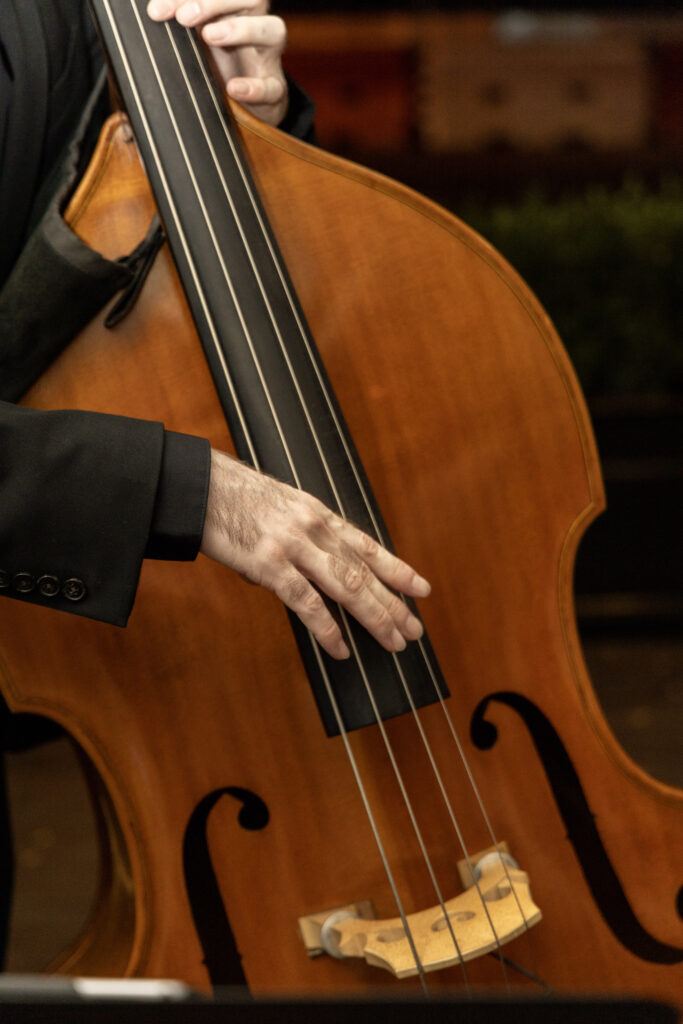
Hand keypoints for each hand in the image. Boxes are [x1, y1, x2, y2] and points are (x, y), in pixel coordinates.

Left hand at [146, 0, 288, 125]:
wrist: (243, 105)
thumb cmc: (215, 62)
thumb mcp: (193, 38)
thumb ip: (178, 21)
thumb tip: (150, 11)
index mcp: (234, 8)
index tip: (156, 11)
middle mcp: (255, 24)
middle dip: (213, 3)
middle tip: (184, 18)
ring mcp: (267, 56)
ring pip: (272, 29)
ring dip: (241, 29)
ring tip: (210, 36)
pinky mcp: (274, 90)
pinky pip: (272, 86)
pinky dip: (254, 87)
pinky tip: (233, 88)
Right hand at [200, 451, 430, 659]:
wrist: (199, 487)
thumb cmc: (233, 498)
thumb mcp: (280, 507)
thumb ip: (302, 536)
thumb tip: (312, 566)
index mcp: (317, 514)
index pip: (367, 546)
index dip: (397, 569)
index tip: (421, 589)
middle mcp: (313, 528)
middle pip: (364, 571)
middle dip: (393, 603)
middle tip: (414, 630)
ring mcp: (293, 546)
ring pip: (347, 586)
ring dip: (374, 617)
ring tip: (393, 641)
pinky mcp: (268, 564)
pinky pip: (306, 602)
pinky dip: (327, 628)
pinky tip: (340, 647)